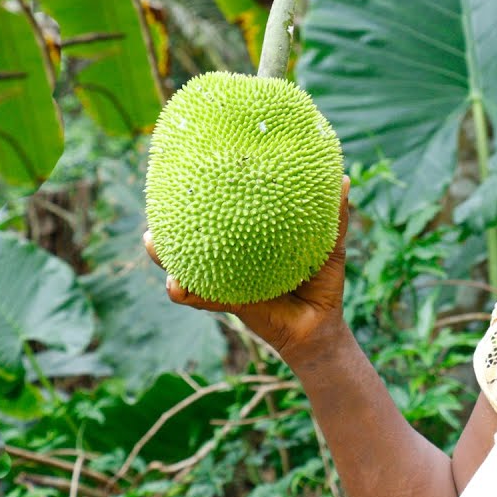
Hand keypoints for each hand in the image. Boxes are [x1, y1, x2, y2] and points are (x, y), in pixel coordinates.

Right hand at [143, 175, 350, 357]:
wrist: (321, 327)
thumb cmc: (323, 284)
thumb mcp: (330, 246)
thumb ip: (335, 217)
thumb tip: (345, 178)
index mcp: (252, 240)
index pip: (224, 214)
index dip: (206, 194)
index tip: (188, 169)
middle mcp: (233, 257)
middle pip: (193, 236)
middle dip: (169, 221)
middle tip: (156, 202)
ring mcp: (227, 280)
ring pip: (186, 266)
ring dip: (165, 256)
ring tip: (151, 242)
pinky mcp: (229, 303)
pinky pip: (202, 297)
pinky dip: (186, 292)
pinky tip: (176, 284)